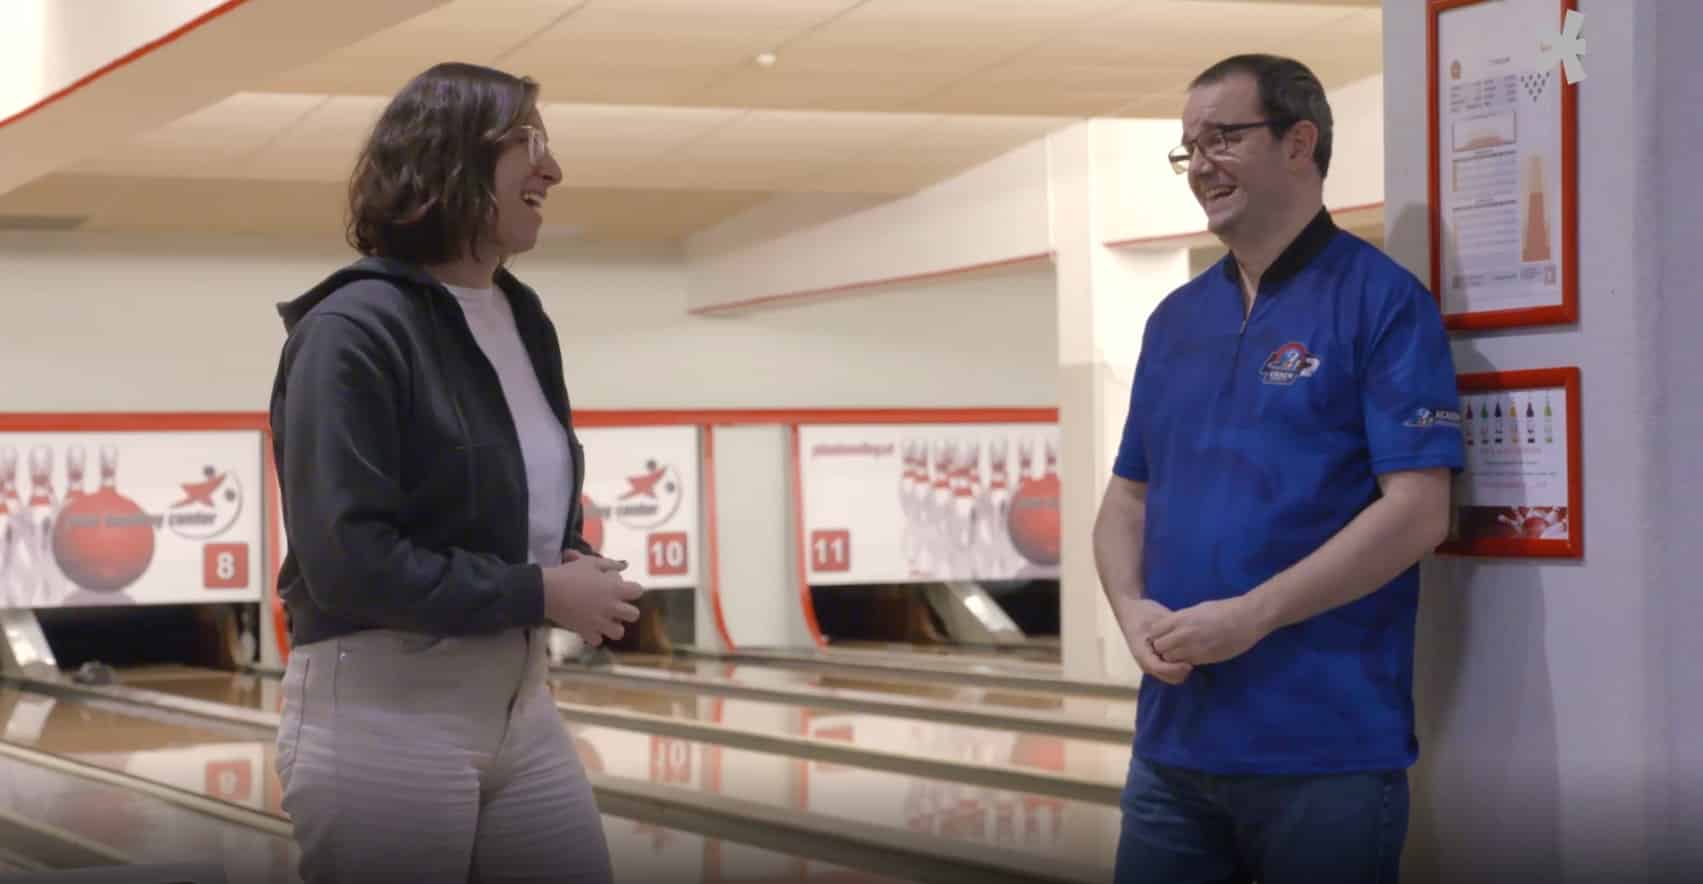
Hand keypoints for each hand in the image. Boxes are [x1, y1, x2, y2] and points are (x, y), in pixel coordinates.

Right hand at [542, 552, 642, 646]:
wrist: (547, 590)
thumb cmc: (570, 573)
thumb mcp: (590, 562)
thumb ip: (610, 564)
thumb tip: (624, 565)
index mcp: (615, 589)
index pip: (638, 591)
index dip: (632, 589)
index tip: (624, 588)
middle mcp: (611, 607)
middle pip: (634, 615)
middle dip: (627, 611)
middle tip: (615, 607)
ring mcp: (599, 622)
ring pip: (618, 633)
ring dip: (613, 627)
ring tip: (604, 620)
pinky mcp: (586, 632)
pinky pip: (597, 641)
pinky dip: (593, 636)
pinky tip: (588, 627)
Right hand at [1123, 599, 1193, 684]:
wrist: (1132, 611)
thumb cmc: (1144, 613)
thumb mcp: (1157, 618)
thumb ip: (1171, 630)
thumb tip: (1187, 637)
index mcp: (1142, 652)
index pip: (1158, 668)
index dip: (1175, 669)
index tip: (1189, 663)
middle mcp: (1145, 662)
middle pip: (1168, 677)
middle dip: (1181, 672)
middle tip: (1193, 659)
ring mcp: (1150, 664)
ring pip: (1171, 677)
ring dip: (1182, 671)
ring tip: (1190, 657)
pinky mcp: (1156, 662)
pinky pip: (1171, 673)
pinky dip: (1180, 668)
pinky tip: (1185, 656)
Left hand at [1148, 597, 1267, 666]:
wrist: (1246, 618)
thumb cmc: (1225, 610)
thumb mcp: (1198, 609)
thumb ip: (1182, 620)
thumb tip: (1173, 626)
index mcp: (1181, 618)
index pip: (1154, 631)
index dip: (1158, 635)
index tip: (1165, 636)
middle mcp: (1183, 633)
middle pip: (1159, 647)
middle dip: (1163, 649)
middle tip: (1173, 647)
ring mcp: (1193, 647)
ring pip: (1170, 659)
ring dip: (1174, 658)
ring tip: (1184, 653)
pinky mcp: (1204, 658)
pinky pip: (1186, 664)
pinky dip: (1186, 663)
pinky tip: (1195, 657)